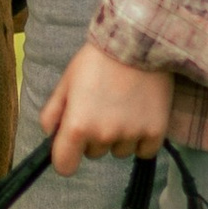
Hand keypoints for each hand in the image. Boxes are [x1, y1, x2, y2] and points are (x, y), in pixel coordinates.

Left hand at [40, 42, 173, 176]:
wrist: (138, 42)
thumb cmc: (97, 60)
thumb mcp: (66, 82)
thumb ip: (52, 113)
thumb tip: (51, 136)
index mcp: (77, 125)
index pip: (65, 166)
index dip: (65, 158)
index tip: (71, 148)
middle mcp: (104, 135)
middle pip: (94, 153)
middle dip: (95, 137)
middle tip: (102, 107)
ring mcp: (131, 135)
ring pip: (119, 152)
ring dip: (119, 137)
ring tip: (124, 106)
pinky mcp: (156, 132)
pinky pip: (144, 151)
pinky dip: (142, 139)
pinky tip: (140, 114)